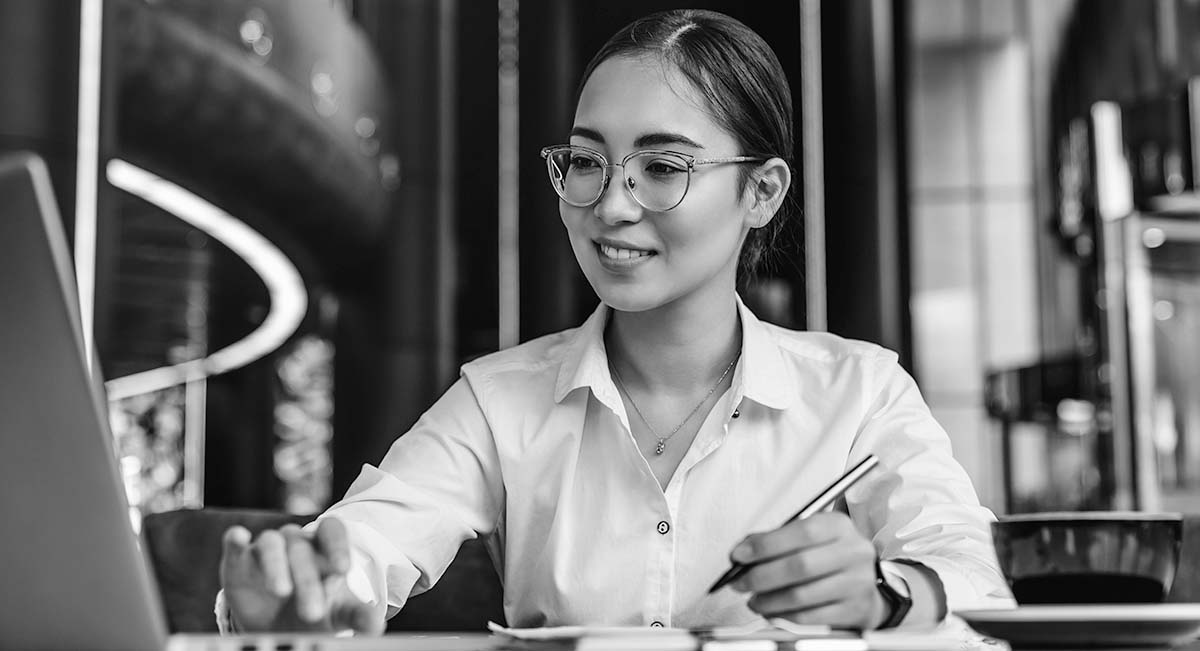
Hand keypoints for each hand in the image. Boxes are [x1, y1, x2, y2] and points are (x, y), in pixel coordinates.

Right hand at [219, 518, 383, 633]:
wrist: (278, 626)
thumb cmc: (315, 611)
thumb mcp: (338, 613)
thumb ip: (357, 615)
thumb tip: (377, 625)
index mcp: (324, 549)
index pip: (333, 531)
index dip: (338, 545)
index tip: (343, 569)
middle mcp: (296, 543)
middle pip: (303, 549)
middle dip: (308, 580)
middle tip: (313, 612)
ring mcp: (266, 549)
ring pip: (272, 543)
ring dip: (276, 565)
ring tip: (282, 591)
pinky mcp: (239, 559)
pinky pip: (235, 541)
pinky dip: (236, 539)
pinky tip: (239, 538)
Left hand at [729, 511, 885, 629]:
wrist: (866, 583)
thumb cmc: (829, 556)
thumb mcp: (810, 537)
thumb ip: (776, 540)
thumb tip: (742, 551)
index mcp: (839, 526)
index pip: (801, 532)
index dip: (765, 545)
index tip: (738, 555)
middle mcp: (853, 552)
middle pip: (800, 566)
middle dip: (761, 576)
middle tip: (740, 582)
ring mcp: (857, 583)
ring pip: (802, 596)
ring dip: (768, 601)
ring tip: (754, 600)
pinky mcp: (854, 610)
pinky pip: (810, 618)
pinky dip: (783, 617)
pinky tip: (771, 612)